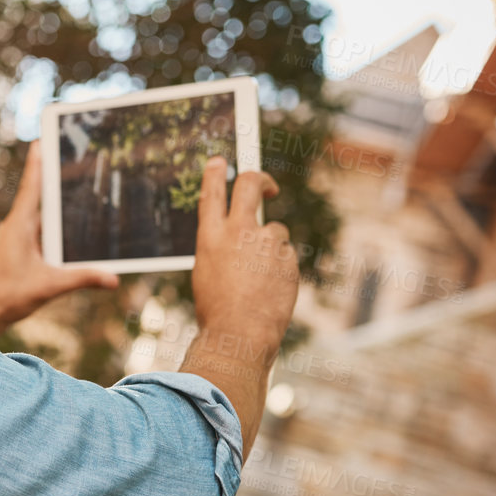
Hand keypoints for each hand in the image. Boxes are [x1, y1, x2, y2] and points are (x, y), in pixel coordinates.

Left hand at [0, 139, 118, 340]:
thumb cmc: (6, 297)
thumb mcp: (49, 286)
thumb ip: (82, 279)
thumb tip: (113, 278)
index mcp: (20, 226)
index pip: (32, 186)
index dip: (38, 161)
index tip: (43, 139)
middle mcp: (15, 227)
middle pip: (39, 196)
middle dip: (55, 179)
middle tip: (71, 158)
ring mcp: (14, 238)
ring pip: (39, 215)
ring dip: (55, 206)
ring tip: (76, 190)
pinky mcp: (15, 250)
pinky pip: (36, 231)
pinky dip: (52, 226)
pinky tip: (68, 231)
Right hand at [190, 156, 297, 350]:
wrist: (240, 333)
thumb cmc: (217, 309)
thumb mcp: (207, 270)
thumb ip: (222, 245)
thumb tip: (239, 231)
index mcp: (210, 236)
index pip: (213, 192)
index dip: (215, 172)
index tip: (220, 161)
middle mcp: (238, 231)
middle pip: (250, 185)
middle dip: (260, 179)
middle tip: (267, 186)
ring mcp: (265, 243)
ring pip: (274, 231)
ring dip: (270, 248)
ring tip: (259, 279)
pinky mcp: (287, 257)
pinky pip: (286, 256)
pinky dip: (280, 269)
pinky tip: (270, 289)